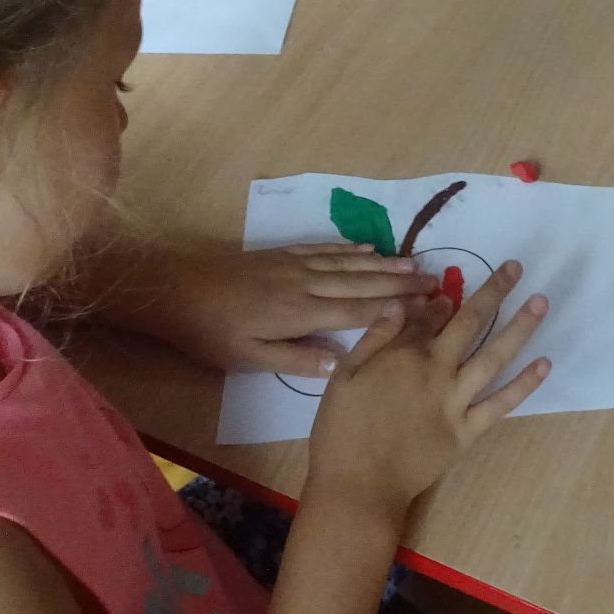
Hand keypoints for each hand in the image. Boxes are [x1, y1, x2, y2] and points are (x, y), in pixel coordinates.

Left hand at [113, 243, 438, 373]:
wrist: (176, 289)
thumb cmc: (210, 332)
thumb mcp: (249, 358)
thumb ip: (296, 361)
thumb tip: (341, 364)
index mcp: (302, 313)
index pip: (359, 312)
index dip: (395, 310)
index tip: (428, 308)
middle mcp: (306, 283)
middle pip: (362, 283)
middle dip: (400, 283)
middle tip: (437, 282)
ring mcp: (295, 265)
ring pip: (348, 263)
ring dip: (383, 264)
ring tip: (414, 264)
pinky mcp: (282, 254)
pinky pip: (325, 249)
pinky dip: (350, 249)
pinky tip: (367, 248)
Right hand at [307, 262, 549, 520]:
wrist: (357, 488)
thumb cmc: (341, 432)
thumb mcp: (344, 376)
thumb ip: (374, 338)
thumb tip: (401, 303)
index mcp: (404, 356)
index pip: (430, 316)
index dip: (443, 299)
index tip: (450, 290)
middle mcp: (437, 372)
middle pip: (470, 323)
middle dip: (494, 291)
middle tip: (516, 268)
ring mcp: (455, 402)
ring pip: (494, 356)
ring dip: (520, 327)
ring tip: (541, 301)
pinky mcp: (467, 432)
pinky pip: (500, 404)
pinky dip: (524, 384)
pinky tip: (543, 363)